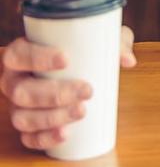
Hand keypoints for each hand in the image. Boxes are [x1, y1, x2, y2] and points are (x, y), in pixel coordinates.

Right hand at [1, 26, 135, 151]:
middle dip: (54, 94)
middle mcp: (14, 81)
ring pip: (23, 117)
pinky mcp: (27, 126)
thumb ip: (116, 42)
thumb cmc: (82, 49)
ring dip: (52, 118)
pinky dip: (45, 138)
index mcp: (22, 54)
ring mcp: (18, 106)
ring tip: (82, 111)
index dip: (38, 58)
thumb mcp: (100, 37)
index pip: (18, 54)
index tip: (66, 59)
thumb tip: (128, 60)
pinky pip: (28, 137)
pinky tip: (65, 134)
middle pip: (22, 91)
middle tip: (87, 90)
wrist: (78, 68)